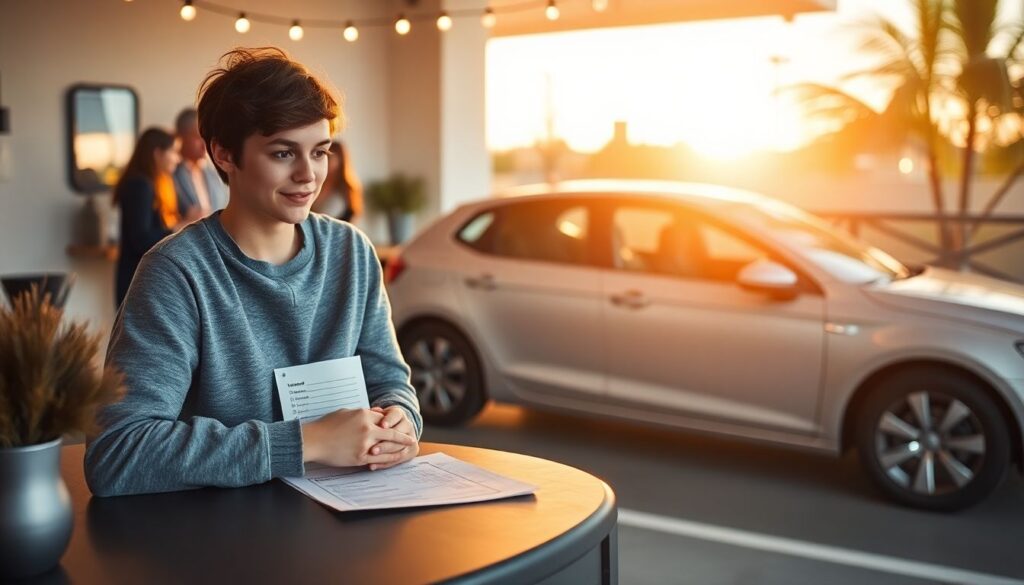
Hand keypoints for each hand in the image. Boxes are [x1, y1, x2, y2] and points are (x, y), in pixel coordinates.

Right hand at [300, 408, 415, 467]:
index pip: (384, 418)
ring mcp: (365, 444)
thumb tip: (377, 412)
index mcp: (363, 414)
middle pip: (391, 432)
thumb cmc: (327, 425)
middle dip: (403, 436)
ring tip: (407, 450)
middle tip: (411, 439)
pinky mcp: (360, 457)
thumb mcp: (346, 412)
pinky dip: (389, 459)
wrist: (313, 440)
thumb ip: (364, 413)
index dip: (392, 423)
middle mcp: (367, 428)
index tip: (399, 426)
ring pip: (388, 446)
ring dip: (400, 448)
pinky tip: (395, 459)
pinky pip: (379, 459)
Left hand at [367, 405, 418, 470]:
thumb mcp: (377, 416)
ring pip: (399, 448)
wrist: (395, 431)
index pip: (395, 416)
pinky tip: (373, 465)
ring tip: (371, 457)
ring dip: (385, 453)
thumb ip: (374, 414)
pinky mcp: (412, 450)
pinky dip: (384, 463)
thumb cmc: (380, 423)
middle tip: (372, 449)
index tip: (381, 426)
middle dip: (385, 443)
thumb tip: (375, 411)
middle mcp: (408, 425)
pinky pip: (398, 459)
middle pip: (398, 434)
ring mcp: (411, 439)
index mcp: (400, 414)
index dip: (389, 421)